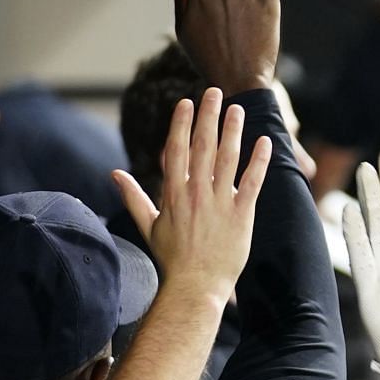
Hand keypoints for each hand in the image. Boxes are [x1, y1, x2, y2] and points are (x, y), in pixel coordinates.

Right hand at [112, 88, 269, 301]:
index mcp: (174, 193)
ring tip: (238, 109)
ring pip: (228, 158)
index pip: (177, 149)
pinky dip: (260, 161)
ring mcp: (220, 203)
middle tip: (215, 92)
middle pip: (203, 146)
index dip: (182, 123)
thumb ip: (133, 196)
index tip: (186, 103)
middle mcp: (196, 193)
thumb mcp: (149, 226)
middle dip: (208, 116)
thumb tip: (114, 174)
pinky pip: (253, 182)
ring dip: (233, 130)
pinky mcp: (241, 215)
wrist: (195, 286)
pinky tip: (265, 142)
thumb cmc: (172, 258)